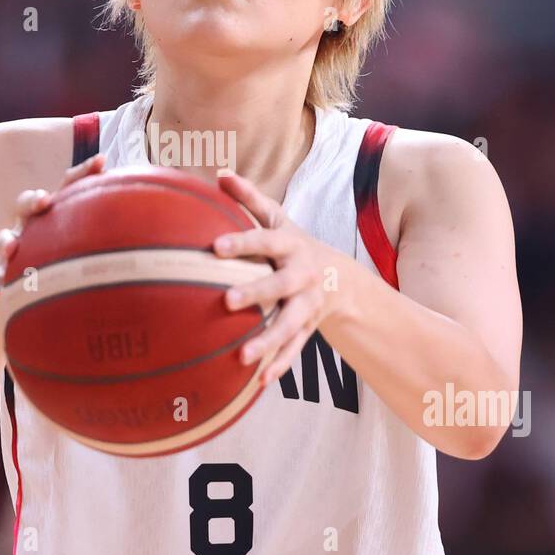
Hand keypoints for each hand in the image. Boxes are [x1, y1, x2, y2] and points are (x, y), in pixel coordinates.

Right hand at [0, 153, 105, 302]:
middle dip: (34, 199)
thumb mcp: (90, 250)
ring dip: (6, 240)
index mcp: (56, 215)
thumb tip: (177, 240)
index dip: (83, 172)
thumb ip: (120, 243)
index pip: (68, 186)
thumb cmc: (64, 264)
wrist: (20, 287)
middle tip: (45, 201)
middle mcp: (31, 226)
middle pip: (28, 203)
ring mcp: (13, 249)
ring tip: (11, 249)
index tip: (102, 161)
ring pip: (5, 237)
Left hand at [212, 171, 342, 385]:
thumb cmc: (290, 244)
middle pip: (280, 284)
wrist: (338, 277)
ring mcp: (308, 303)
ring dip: (268, 340)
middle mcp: (302, 274)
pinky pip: (295, 348)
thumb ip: (249, 198)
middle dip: (255, 292)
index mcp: (290, 245)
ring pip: (289, 323)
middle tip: (226, 301)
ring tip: (243, 357)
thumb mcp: (277, 218)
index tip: (215, 247)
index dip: (242, 242)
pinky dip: (280, 363)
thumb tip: (219, 173)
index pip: (265, 239)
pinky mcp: (309, 327)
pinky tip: (260, 381)